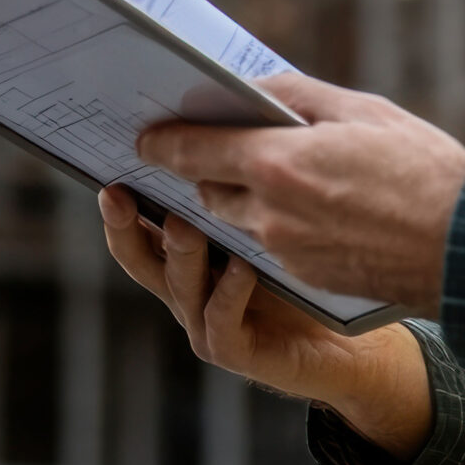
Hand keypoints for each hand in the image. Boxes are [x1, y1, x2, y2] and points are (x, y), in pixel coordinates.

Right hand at [98, 186, 432, 458]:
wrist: (350, 338)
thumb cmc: (312, 264)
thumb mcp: (274, 211)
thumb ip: (247, 175)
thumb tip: (228, 114)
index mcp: (190, 248)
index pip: (143, 220)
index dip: (123, 196)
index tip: (114, 162)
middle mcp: (189, 285)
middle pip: (141, 255)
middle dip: (125, 225)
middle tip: (117, 194)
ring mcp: (207, 320)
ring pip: (180, 285)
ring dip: (180, 252)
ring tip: (182, 222)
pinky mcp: (237, 350)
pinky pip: (222, 321)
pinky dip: (229, 292)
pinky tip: (242, 267)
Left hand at [134, 72, 464, 316]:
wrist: (464, 246)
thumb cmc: (421, 168)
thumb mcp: (363, 111)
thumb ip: (300, 96)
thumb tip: (256, 89)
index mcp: (277, 162)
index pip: (197, 150)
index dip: (165, 142)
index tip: (146, 138)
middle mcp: (270, 212)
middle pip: (210, 190)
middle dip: (211, 170)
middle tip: (219, 147)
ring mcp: (286, 250)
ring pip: (241, 221)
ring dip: (245, 199)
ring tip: (277, 176)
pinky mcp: (307, 276)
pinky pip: (272, 246)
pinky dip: (278, 224)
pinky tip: (315, 208)